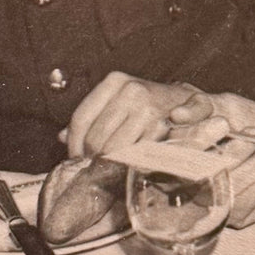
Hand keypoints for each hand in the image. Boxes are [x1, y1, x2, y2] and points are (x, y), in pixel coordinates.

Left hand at [65, 71, 202, 157]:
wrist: (193, 103)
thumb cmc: (152, 104)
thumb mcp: (121, 100)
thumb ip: (92, 116)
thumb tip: (60, 137)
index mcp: (115, 81)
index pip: (81, 118)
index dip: (74, 145)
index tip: (76, 159)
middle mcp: (132, 91)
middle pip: (97, 138)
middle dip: (93, 160)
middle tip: (95, 170)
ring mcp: (152, 108)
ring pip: (117, 150)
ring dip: (112, 166)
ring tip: (111, 173)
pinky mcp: (170, 126)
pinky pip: (144, 152)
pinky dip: (137, 163)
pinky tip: (135, 169)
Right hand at [168, 92, 254, 228]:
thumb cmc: (231, 122)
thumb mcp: (213, 106)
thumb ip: (197, 107)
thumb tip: (177, 114)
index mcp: (171, 160)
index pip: (179, 153)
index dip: (200, 138)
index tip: (222, 122)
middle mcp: (183, 189)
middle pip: (206, 177)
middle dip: (235, 153)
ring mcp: (209, 208)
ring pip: (231, 194)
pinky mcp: (233, 217)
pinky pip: (248, 206)